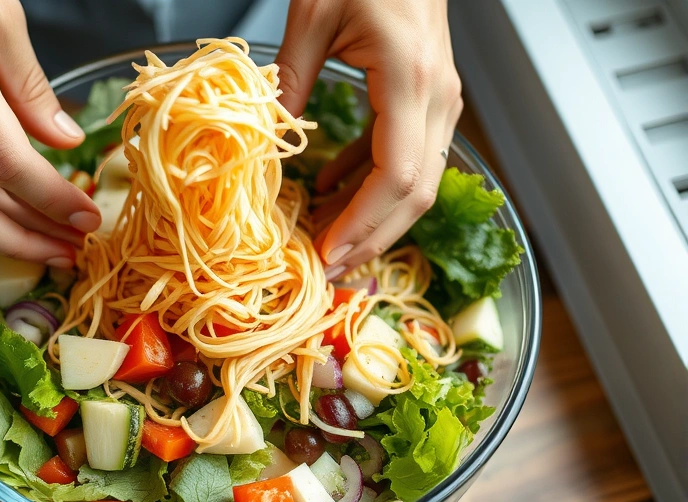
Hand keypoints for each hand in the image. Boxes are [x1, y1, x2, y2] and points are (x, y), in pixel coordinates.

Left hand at [275, 0, 461, 276]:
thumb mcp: (313, 14)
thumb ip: (289, 78)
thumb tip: (266, 140)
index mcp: (410, 79)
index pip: (397, 176)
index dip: (363, 225)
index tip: (326, 255)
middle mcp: (437, 98)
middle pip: (415, 193)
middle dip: (372, 239)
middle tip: (327, 271)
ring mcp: (439, 101)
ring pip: (415, 183)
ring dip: (371, 219)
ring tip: (323, 242)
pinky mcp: (427, 99)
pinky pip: (405, 156)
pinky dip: (368, 182)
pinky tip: (330, 192)